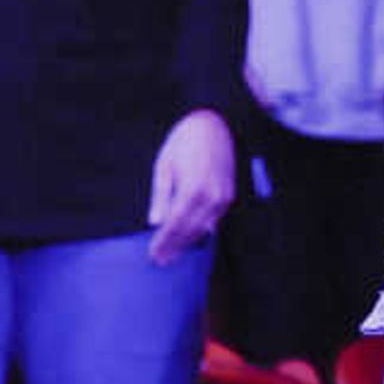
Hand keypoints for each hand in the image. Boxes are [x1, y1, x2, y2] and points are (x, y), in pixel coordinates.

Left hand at [142, 108, 234, 264]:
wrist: (213, 123)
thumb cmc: (183, 141)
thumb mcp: (164, 165)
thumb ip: (161, 195)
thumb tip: (155, 222)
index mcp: (191, 189)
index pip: (175, 225)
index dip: (164, 242)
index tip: (154, 254)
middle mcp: (211, 197)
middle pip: (190, 231)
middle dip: (175, 247)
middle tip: (161, 260)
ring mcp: (223, 197)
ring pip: (204, 229)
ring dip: (188, 242)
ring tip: (173, 254)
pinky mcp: (229, 195)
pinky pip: (215, 220)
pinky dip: (202, 230)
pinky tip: (191, 238)